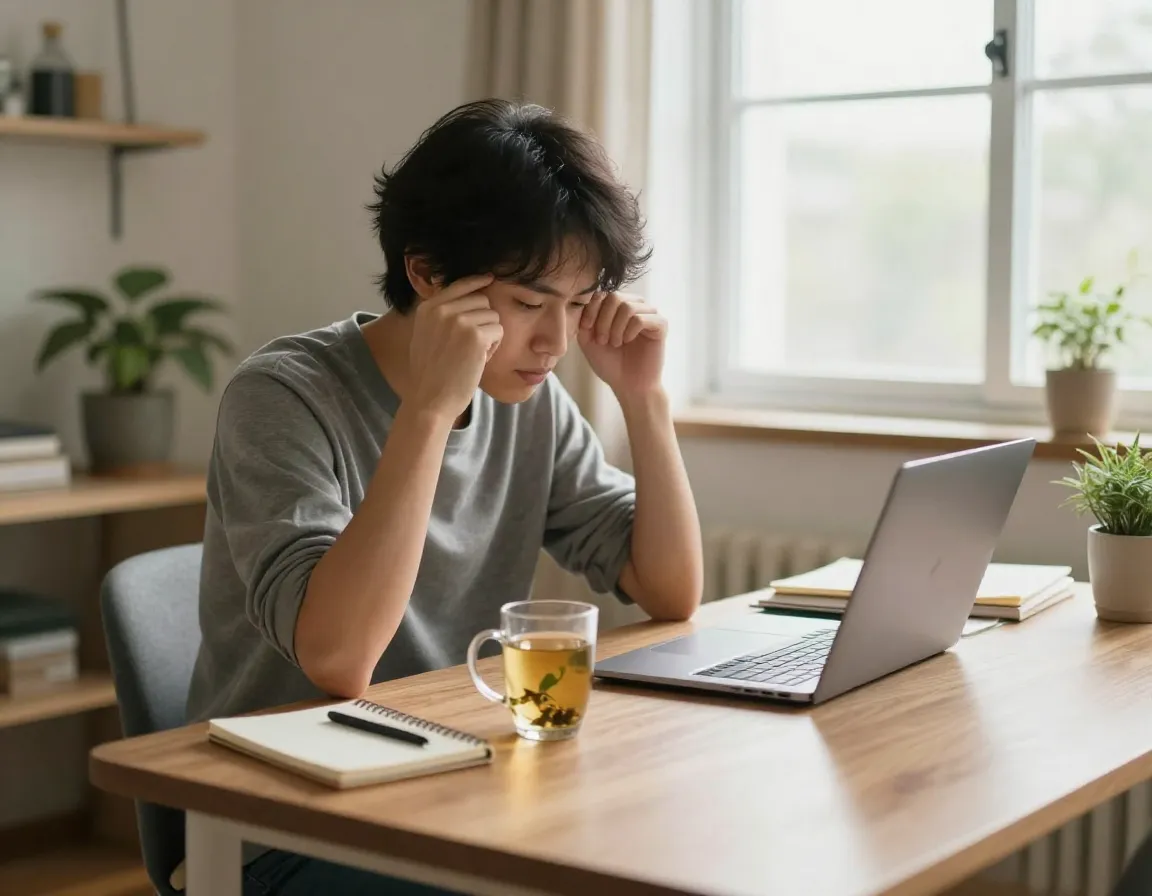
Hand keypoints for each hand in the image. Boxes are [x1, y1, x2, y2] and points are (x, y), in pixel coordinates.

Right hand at [408, 274, 502, 421]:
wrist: (430, 400)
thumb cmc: (431, 374)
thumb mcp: (425, 335)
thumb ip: (440, 315)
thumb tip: (466, 294)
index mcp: (428, 308)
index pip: (460, 284)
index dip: (477, 282)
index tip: (489, 279)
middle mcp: (443, 310)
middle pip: (482, 299)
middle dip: (483, 320)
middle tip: (470, 346)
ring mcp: (460, 322)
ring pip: (493, 316)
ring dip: (490, 335)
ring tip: (472, 355)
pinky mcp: (477, 336)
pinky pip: (499, 331)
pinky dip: (494, 347)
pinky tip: (479, 361)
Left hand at [577, 292, 667, 397]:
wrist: (628, 385)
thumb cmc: (609, 363)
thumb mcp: (588, 339)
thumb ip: (584, 318)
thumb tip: (588, 299)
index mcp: (618, 306)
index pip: (602, 293)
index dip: (591, 309)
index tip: (586, 329)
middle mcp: (635, 305)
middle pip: (615, 296)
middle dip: (603, 319)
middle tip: (602, 340)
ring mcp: (649, 314)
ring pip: (628, 306)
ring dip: (616, 327)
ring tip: (614, 343)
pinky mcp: (660, 325)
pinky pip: (641, 318)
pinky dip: (630, 331)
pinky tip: (627, 341)